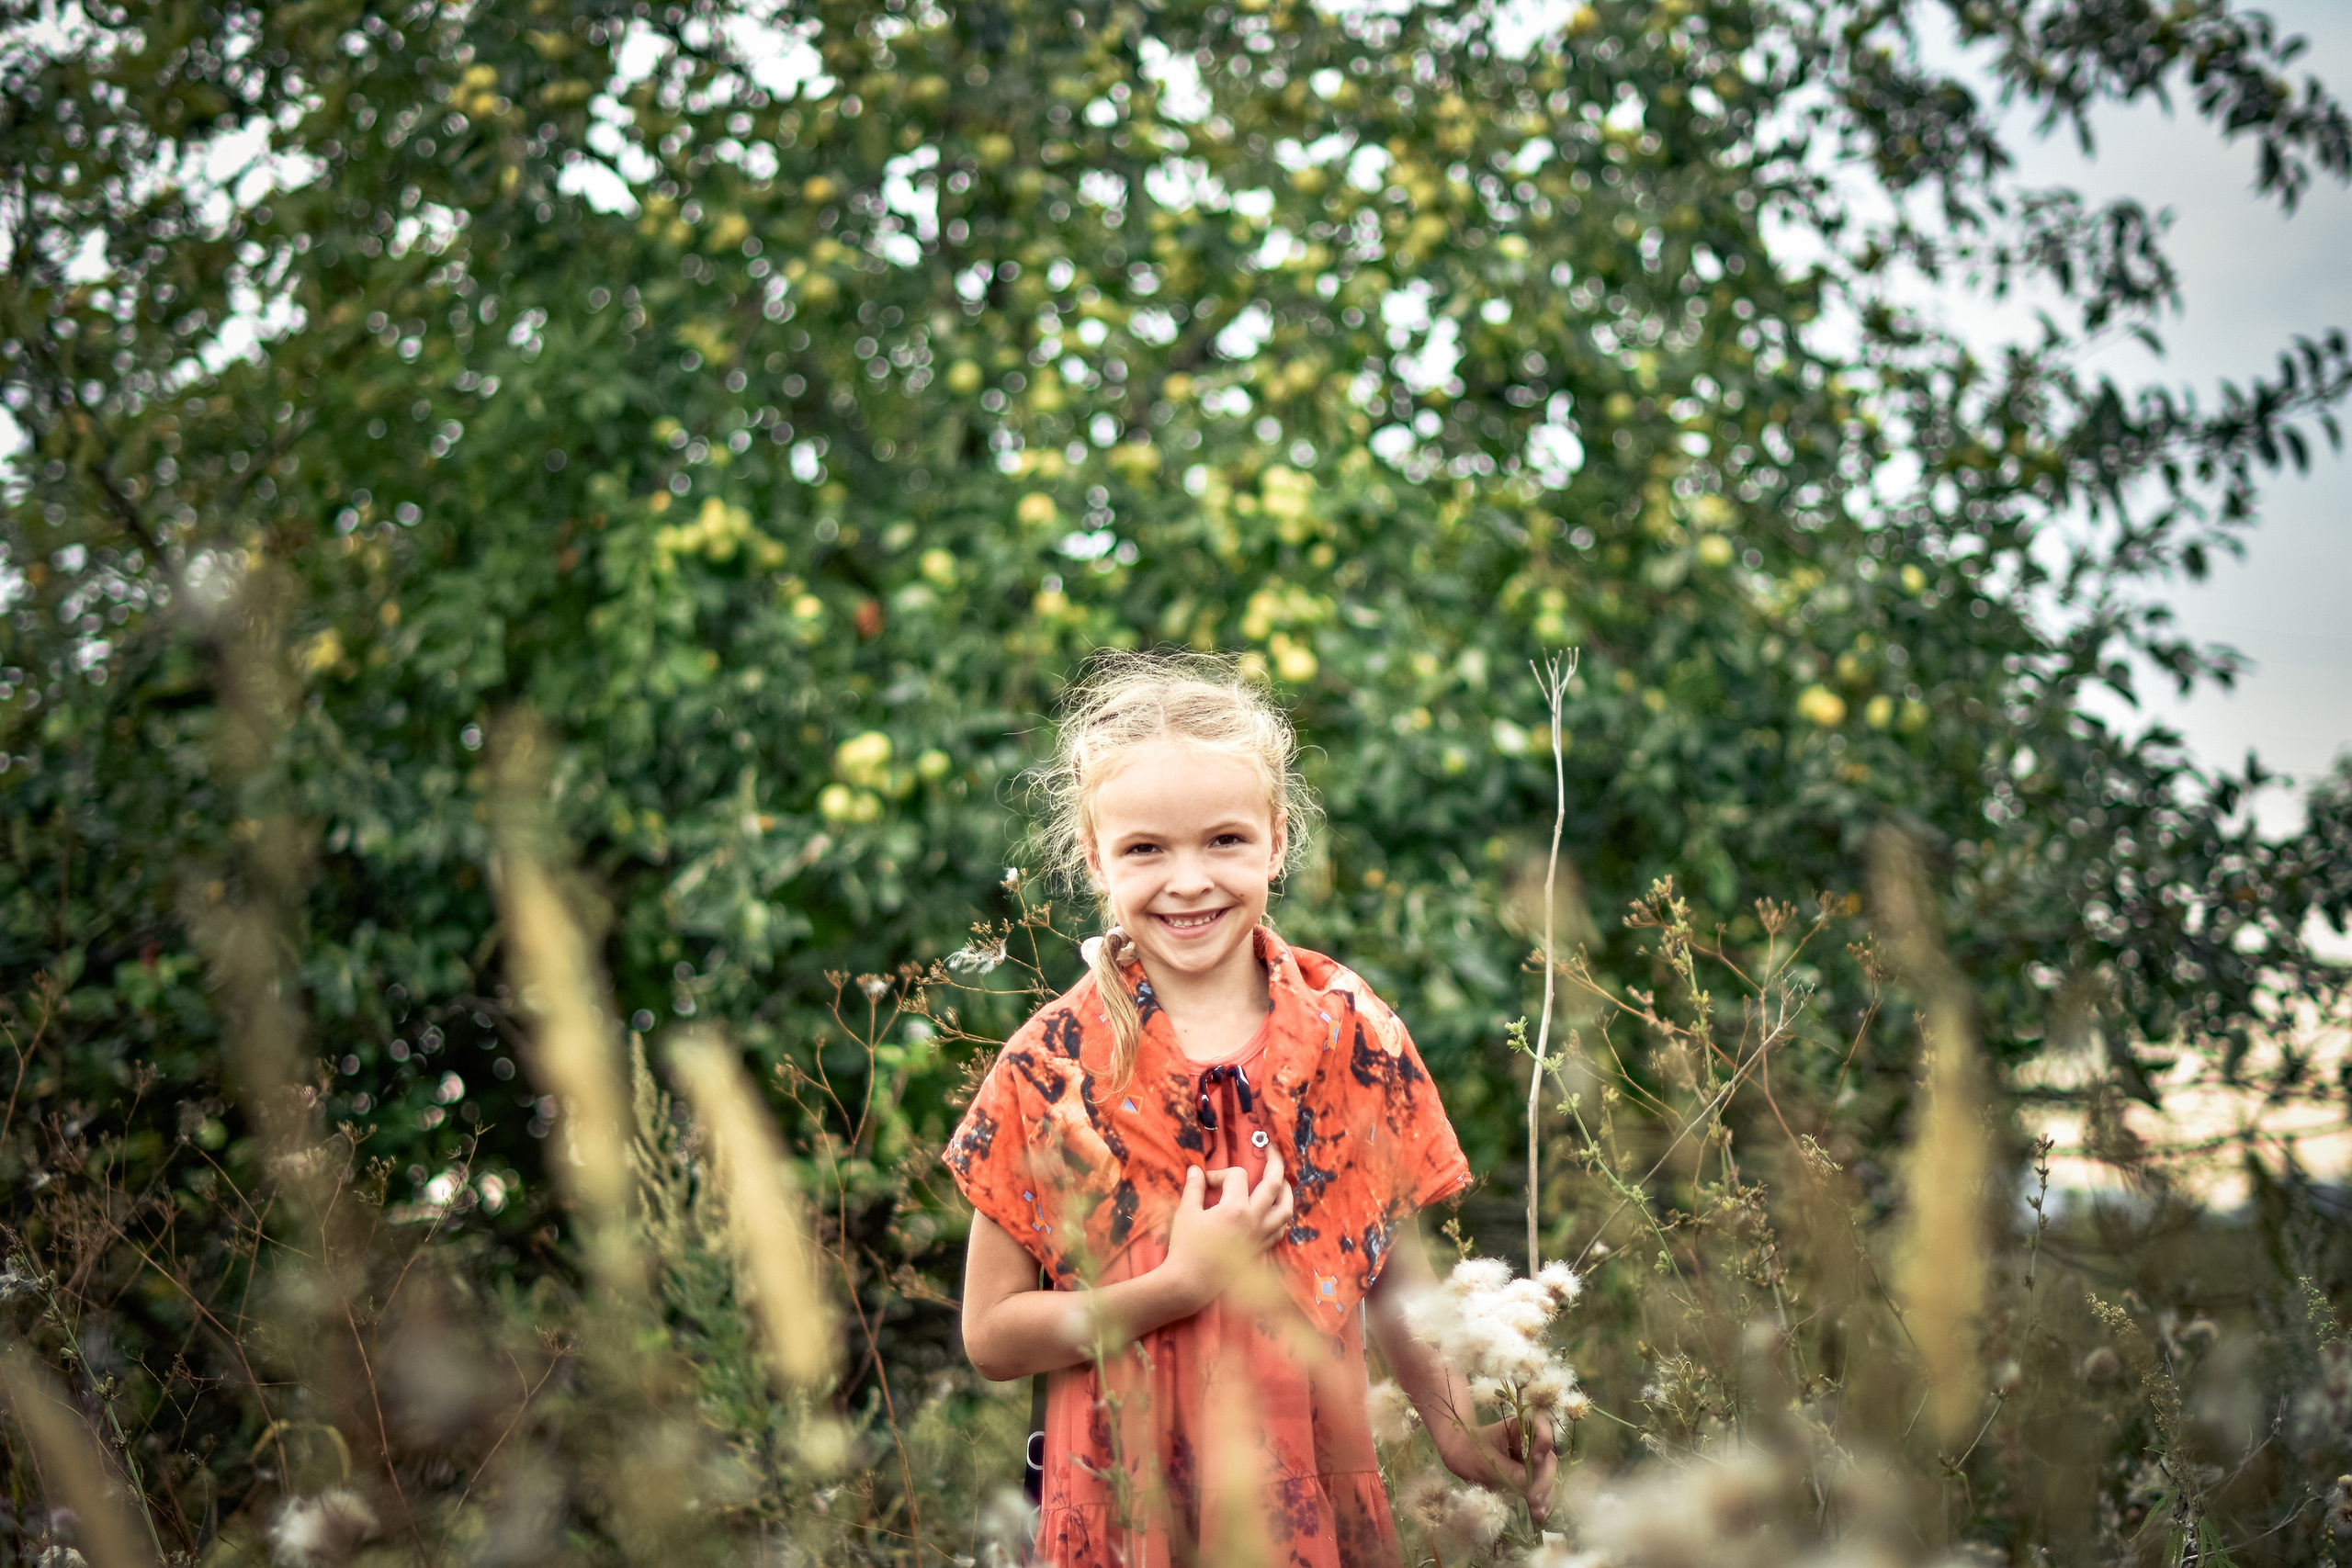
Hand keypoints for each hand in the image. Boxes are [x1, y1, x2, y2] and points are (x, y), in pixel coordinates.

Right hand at [1161, 1156, 1294, 1308]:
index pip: (1237, 1176)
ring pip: (1285, 1208)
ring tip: (1282, 1180)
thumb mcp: (1186, 1213)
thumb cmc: (1186, 1246)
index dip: (1220, 1173)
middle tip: (1271, 1149)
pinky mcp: (1260, 1249)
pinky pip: (1280, 1229)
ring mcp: (1260, 1235)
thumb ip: (1194, 1188)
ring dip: (1286, 1191)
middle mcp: (1253, 1219)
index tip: (1206, 1181)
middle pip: (1275, 1184)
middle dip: (1275, 1162)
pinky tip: (1275, 1211)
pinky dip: (1281, 1216)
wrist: (1191, 1282)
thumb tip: (1196, 1170)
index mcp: (1235, 1208)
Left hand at [1436, 1414, 1558, 1525]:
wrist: (1455, 1454)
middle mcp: (1527, 1443)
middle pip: (1547, 1458)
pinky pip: (1537, 1487)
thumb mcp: (1486, 1460)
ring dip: (1545, 1494)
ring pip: (1546, 1475)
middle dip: (1544, 1479)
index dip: (1544, 1441)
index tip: (1535, 1459)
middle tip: (1534, 1499)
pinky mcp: (1525, 1476)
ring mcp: (1528, 1460)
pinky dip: (1539, 1500)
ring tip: (1537, 1512)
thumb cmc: (1467, 1449)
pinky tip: (1537, 1514)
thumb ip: (1509, 1471)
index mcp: (1518, 1429)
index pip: (1541, 1427)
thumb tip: (1530, 1484)